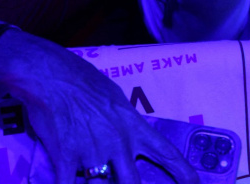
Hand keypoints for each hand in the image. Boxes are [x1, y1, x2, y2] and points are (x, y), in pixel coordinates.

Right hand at [0, 30, 197, 183]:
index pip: (166, 152)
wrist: (54, 76)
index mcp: (134, 127)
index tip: (195, 183)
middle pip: (133, 183)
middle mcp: (119, 143)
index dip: (183, 171)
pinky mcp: (67, 157)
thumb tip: (130, 133)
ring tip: (96, 180)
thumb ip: (125, 121)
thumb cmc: (85, 82)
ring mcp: (93, 152)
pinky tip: (66, 183)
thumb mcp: (116, 99)